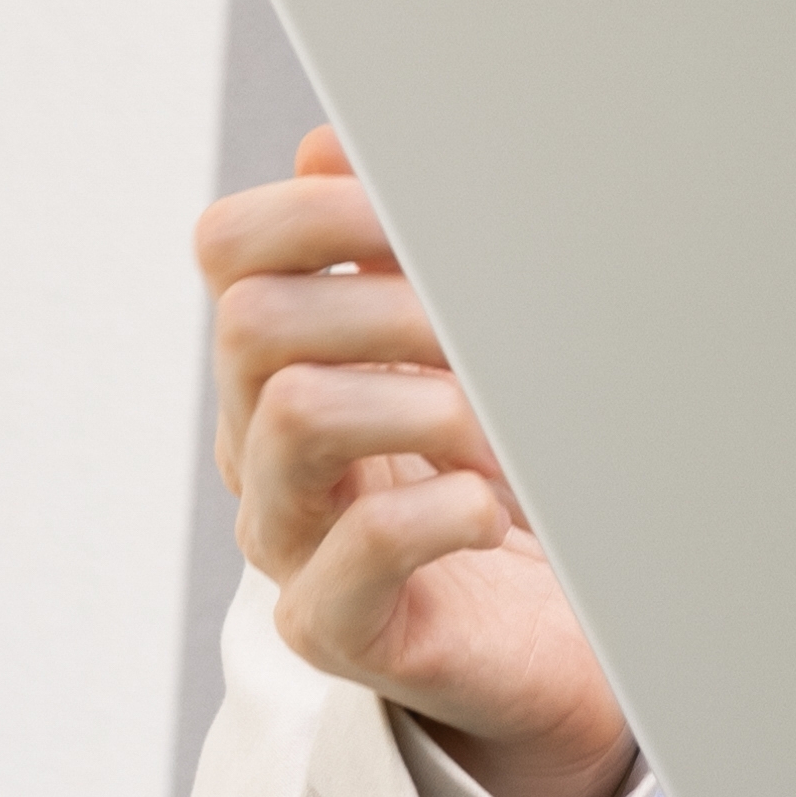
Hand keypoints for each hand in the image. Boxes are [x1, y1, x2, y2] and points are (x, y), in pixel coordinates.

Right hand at [204, 134, 630, 796]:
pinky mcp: (338, 630)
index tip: (422, 209)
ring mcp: (293, 543)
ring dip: (421, 402)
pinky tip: (493, 506)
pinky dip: (435, 513)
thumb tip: (335, 146)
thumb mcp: (467, 354)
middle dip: (388, 303)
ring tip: (503, 431)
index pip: (231, 249)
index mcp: (287, 361)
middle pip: (253, 323)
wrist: (563, 650)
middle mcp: (268, 448)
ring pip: (295, 419)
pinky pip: (351, 554)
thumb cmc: (517, 484)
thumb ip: (403, 257)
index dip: (318, 208)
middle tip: (490, 334)